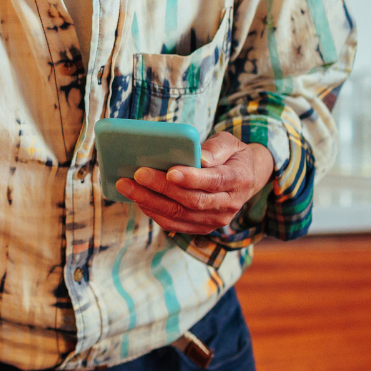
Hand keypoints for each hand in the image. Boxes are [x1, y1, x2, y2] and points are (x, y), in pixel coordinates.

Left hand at [116, 131, 273, 235]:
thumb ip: (216, 148)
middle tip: (137, 173)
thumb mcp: (230, 143)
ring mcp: (214, 220)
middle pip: (192, 200)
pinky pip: (173, 223)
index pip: (215, 181)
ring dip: (149, 201)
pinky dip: (153, 211)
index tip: (170, 171)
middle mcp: (229, 204)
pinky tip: (136, 197)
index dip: (192, 178)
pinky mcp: (200, 227)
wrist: (244, 178)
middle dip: (161, 187)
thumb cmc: (230, 156)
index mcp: (239, 180)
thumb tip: (199, 158)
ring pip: (179, 214)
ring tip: (126, 185)